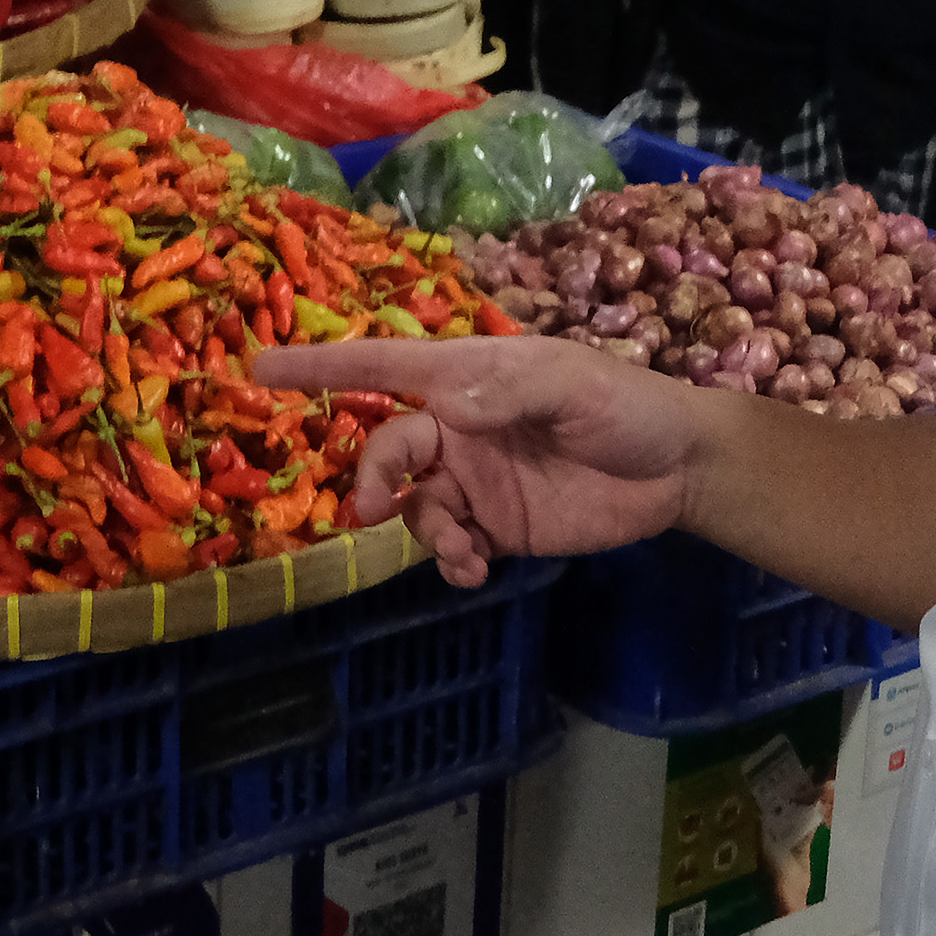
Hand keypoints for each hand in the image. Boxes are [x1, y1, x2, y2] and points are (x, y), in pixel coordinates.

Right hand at [252, 336, 712, 582]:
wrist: (677, 471)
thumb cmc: (626, 406)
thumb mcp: (575, 385)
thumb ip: (511, 391)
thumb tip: (448, 407)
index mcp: (466, 377)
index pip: (382, 367)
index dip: (319, 366)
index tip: (258, 370)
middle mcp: (458, 426)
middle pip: (387, 449)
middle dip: (373, 478)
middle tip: (376, 512)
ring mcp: (474, 478)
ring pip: (413, 505)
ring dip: (423, 530)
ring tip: (462, 551)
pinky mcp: (496, 525)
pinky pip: (448, 543)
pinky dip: (448, 559)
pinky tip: (473, 568)